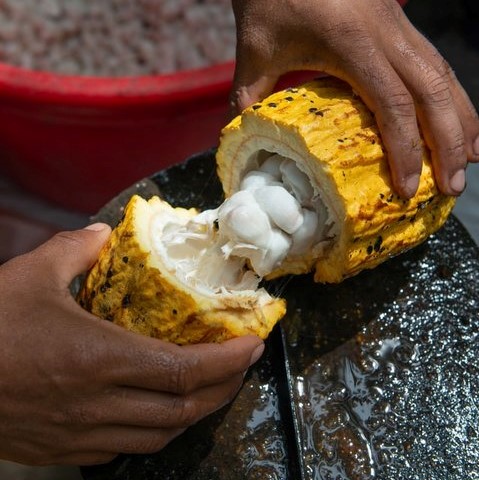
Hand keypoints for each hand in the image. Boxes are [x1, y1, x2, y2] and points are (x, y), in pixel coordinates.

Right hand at [0, 224, 263, 465]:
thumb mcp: (30, 274)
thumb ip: (76, 250)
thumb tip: (103, 236)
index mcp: (98, 358)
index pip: (184, 369)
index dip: (228, 360)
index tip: (252, 345)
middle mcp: (98, 403)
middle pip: (184, 407)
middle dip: (224, 387)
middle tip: (242, 363)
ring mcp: (81, 434)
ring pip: (160, 435)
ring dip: (195, 411)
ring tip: (211, 386)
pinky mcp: (62, 450)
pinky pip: (125, 449)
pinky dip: (156, 429)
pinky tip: (158, 410)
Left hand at [231, 0, 478, 197]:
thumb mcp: (254, 50)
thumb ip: (247, 98)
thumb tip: (236, 142)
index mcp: (351, 42)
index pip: (392, 105)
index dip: (406, 150)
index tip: (408, 188)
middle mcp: (386, 32)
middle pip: (433, 92)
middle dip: (449, 143)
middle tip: (453, 187)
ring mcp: (398, 24)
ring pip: (444, 75)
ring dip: (462, 120)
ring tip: (469, 160)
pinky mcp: (399, 22)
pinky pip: (436, 62)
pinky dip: (451, 95)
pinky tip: (456, 119)